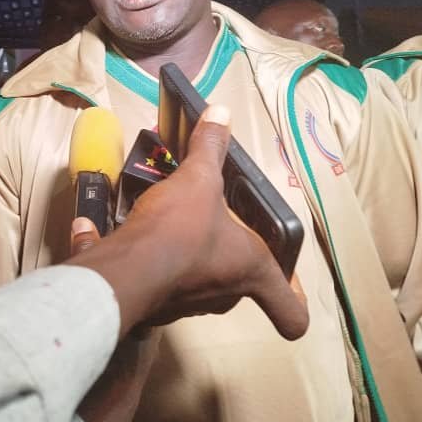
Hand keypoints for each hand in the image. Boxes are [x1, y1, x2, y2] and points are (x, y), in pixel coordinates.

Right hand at [68, 104, 308, 340]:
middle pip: (240, 284)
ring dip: (191, 258)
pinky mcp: (155, 305)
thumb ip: (210, 148)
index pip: (290, 310)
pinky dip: (148, 260)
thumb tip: (221, 112)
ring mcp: (190, 305)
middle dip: (230, 257)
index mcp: (252, 270)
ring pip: (200, 283)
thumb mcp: (198, 179)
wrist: (125, 269)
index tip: (296, 295)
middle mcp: (225, 295)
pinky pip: (160, 281)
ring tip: (171, 222)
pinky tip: (126, 235)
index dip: (297, 303)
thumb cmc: (180, 229)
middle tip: (216, 225)